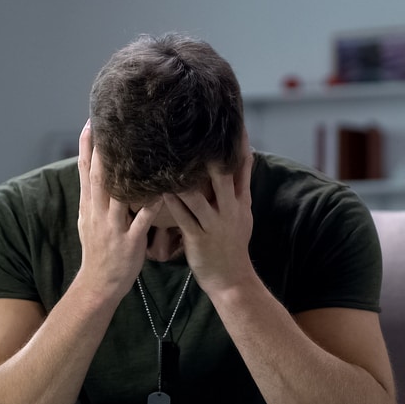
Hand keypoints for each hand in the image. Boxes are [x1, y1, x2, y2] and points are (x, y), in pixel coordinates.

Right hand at [76, 120, 161, 296]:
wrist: (98, 285)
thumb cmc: (98, 252)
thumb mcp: (88, 221)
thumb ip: (93, 197)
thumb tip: (94, 174)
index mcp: (89, 206)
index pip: (84, 171)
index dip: (87, 146)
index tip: (90, 122)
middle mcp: (98, 213)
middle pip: (99, 176)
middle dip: (103, 150)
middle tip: (110, 124)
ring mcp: (113, 227)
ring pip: (118, 194)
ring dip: (126, 172)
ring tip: (138, 148)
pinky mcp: (129, 241)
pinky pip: (142, 220)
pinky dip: (151, 205)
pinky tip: (162, 191)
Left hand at [162, 140, 256, 294]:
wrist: (232, 280)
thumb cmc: (233, 245)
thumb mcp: (244, 215)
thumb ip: (241, 189)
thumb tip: (245, 160)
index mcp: (241, 203)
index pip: (243, 168)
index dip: (240, 145)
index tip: (234, 123)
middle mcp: (230, 211)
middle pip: (223, 177)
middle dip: (211, 155)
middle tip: (197, 132)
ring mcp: (214, 225)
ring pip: (198, 197)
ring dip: (182, 178)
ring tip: (168, 158)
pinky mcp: (198, 238)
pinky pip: (182, 217)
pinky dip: (171, 202)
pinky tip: (159, 189)